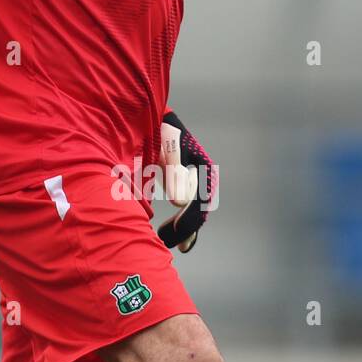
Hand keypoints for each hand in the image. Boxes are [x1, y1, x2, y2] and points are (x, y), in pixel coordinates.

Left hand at [157, 110, 216, 252]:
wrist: (157, 120)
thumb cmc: (163, 131)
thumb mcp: (168, 148)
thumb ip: (174, 172)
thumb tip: (180, 202)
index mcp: (204, 170)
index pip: (198, 203)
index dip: (186, 221)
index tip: (170, 233)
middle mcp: (204, 179)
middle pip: (198, 212)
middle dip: (183, 229)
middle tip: (163, 241)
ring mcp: (195, 184)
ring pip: (193, 213)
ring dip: (182, 229)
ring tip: (164, 240)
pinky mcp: (184, 186)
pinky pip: (187, 210)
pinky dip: (180, 224)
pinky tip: (169, 235)